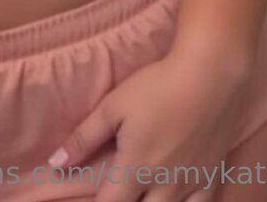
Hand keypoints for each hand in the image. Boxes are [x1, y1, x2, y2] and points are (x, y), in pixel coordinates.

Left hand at [46, 48, 252, 200]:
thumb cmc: (157, 87)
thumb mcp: (112, 107)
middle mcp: (164, 187)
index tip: (90, 199)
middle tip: (117, 192)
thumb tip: (54, 163)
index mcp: (135, 170)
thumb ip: (84, 138)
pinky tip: (175, 199)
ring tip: (140, 193)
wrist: (211, 77)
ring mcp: (191, 185)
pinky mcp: (212, 176)